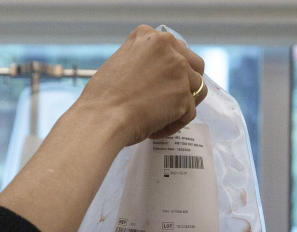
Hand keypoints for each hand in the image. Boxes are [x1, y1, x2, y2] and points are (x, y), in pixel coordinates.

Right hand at [77, 25, 206, 146]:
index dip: (170, 67)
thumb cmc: (101, 99)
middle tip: (168, 99)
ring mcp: (179, 72)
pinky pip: (188, 113)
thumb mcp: (117, 64)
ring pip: (196, 88)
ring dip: (181, 104)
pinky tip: (154, 130)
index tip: (159, 82)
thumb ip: (141, 62)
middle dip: (185, 82)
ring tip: (161, 117)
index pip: (175, 47)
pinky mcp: (183, 97)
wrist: (100, 120)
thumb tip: (154, 74)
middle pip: (194, 64)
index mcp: (149, 37)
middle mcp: (168, 49)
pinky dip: (173, 124)